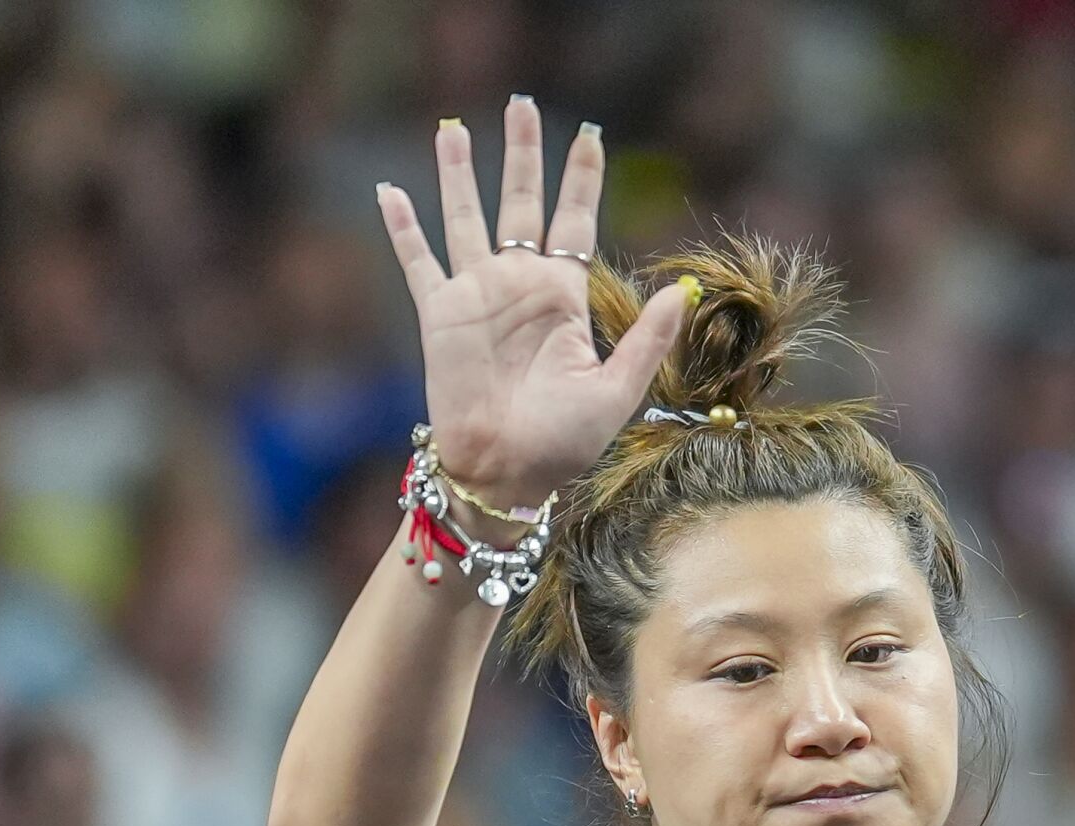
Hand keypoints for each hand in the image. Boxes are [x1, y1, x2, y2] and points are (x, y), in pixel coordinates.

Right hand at [375, 103, 691, 507]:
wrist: (505, 472)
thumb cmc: (563, 442)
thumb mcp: (618, 390)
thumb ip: (649, 339)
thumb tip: (684, 290)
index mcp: (564, 298)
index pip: (574, 223)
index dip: (580, 179)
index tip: (588, 135)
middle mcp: (519, 287)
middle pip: (521, 203)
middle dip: (523, 155)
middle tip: (521, 105)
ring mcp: (477, 296)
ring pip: (466, 217)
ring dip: (459, 173)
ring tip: (454, 127)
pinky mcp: (439, 314)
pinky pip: (418, 260)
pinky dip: (403, 227)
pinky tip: (390, 190)